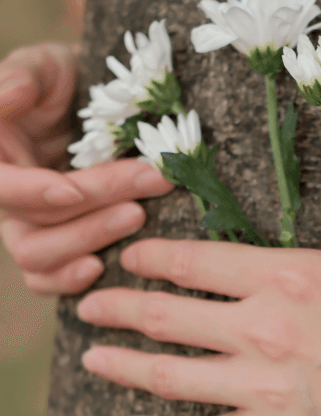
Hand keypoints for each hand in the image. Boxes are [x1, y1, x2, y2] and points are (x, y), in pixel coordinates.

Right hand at [0, 42, 173, 294]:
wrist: (104, 111)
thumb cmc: (70, 85)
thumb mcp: (48, 67)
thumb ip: (25, 77)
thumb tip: (8, 95)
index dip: (31, 192)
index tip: (73, 189)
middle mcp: (7, 199)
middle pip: (30, 226)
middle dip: (89, 211)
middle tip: (143, 188)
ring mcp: (28, 228)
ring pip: (39, 258)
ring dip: (91, 240)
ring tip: (138, 216)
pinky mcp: (56, 249)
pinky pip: (48, 280)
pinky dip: (71, 280)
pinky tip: (106, 266)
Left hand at [76, 116, 320, 415]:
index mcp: (296, 274)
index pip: (196, 259)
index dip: (152, 257)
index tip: (132, 257)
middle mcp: (268, 328)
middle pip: (166, 314)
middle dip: (118, 307)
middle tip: (89, 305)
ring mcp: (269, 388)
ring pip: (169, 376)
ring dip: (121, 365)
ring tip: (93, 359)